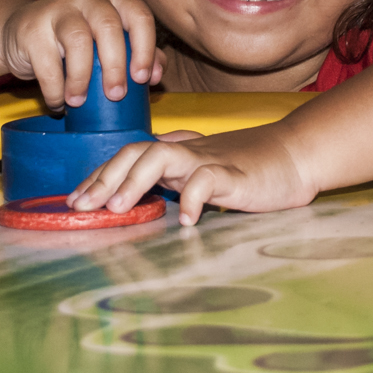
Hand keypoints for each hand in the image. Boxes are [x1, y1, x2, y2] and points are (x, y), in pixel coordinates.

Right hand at [0, 0, 162, 109]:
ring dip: (81, 78)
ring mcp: (58, 8)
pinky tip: (58, 102)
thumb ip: (136, 52)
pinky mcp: (32, 27)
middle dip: (116, 65)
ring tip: (79, 102)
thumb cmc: (74, 39)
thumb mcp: (107, 40)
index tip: (142, 79)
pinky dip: (54, 88)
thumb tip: (157, 75)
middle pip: (109, 26)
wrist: (21, 32)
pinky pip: (47, 61)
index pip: (139, 16)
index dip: (145, 48)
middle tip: (115, 95)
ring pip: (78, 40)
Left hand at [67, 123, 315, 225]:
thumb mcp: (207, 173)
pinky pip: (207, 180)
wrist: (296, 155)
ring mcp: (210, 160)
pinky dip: (192, 198)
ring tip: (117, 207)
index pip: (129, 155)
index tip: (75, 199)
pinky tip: (185, 221)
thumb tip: (145, 203)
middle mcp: (188, 151)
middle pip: (136, 151)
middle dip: (103, 177)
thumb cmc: (251, 168)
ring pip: (161, 156)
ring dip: (134, 180)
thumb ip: (179, 180)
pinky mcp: (234, 174)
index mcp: (179, 152)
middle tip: (81, 206)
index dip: (99, 175)